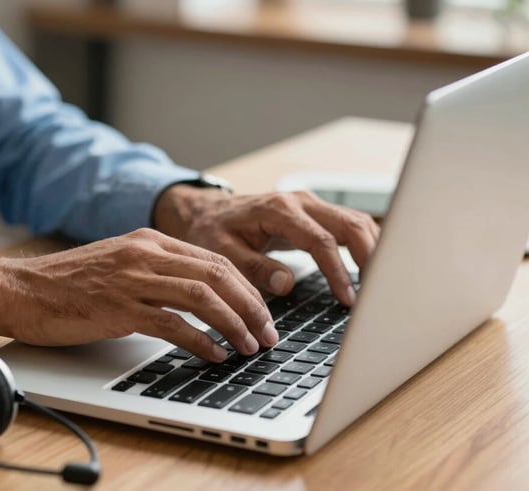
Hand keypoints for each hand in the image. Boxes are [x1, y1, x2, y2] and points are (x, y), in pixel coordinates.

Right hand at [0, 229, 276, 361]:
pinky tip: (213, 355)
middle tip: (267, 334)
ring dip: (233, 324)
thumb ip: (157, 273)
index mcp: (149, 242)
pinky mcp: (117, 307)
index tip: (262, 313)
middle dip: (251, 307)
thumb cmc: (67, 283)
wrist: (20, 289)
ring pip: (202, 296)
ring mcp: (132, 279)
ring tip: (249, 347)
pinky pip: (172, 323)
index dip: (246, 289)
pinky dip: (200, 341)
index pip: (215, 260)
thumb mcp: (120, 265)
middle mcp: (145, 254)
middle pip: (217, 275)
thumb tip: (200, 297)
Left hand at [153, 185, 379, 305]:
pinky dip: (364, 245)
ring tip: (380, 285)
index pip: (320, 241)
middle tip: (379, 292)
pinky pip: (349, 225)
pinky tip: (369, 269)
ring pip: (356, 221)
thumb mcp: (222, 252)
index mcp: (278, 211)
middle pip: (350, 224)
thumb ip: (253, 268)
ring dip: (373, 250)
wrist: (206, 212)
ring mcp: (310, 205)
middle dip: (370, 257)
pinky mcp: (315, 213)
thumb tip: (285, 284)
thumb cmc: (211, 231)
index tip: (348, 299)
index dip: (337, 271)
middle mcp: (300, 202)